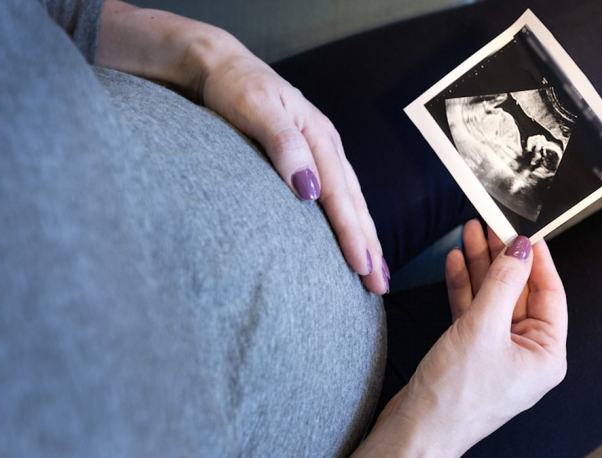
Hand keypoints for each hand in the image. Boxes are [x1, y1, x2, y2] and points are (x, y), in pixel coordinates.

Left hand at [199, 44, 386, 293]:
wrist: (222, 67)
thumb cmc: (236, 88)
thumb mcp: (255, 109)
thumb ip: (283, 146)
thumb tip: (308, 189)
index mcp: (318, 137)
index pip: (339, 194)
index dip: (352, 233)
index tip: (361, 266)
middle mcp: (327, 147)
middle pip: (354, 203)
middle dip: (369, 246)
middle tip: (379, 285)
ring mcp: (322, 152)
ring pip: (352, 201)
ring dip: (366, 238)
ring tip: (376, 272)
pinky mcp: (312, 158)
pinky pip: (339, 195)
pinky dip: (351, 221)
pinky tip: (355, 239)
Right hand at [356, 220, 566, 455]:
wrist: (416, 431)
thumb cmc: (455, 396)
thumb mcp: (482, 329)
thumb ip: (501, 283)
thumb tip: (520, 248)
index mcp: (545, 355)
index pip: (549, 294)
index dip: (537, 259)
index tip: (525, 229)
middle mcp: (525, 354)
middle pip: (518, 292)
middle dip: (502, 257)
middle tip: (489, 224)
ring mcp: (496, 353)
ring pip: (493, 299)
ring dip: (480, 267)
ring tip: (469, 233)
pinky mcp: (470, 353)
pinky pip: (473, 312)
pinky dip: (464, 288)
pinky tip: (456, 263)